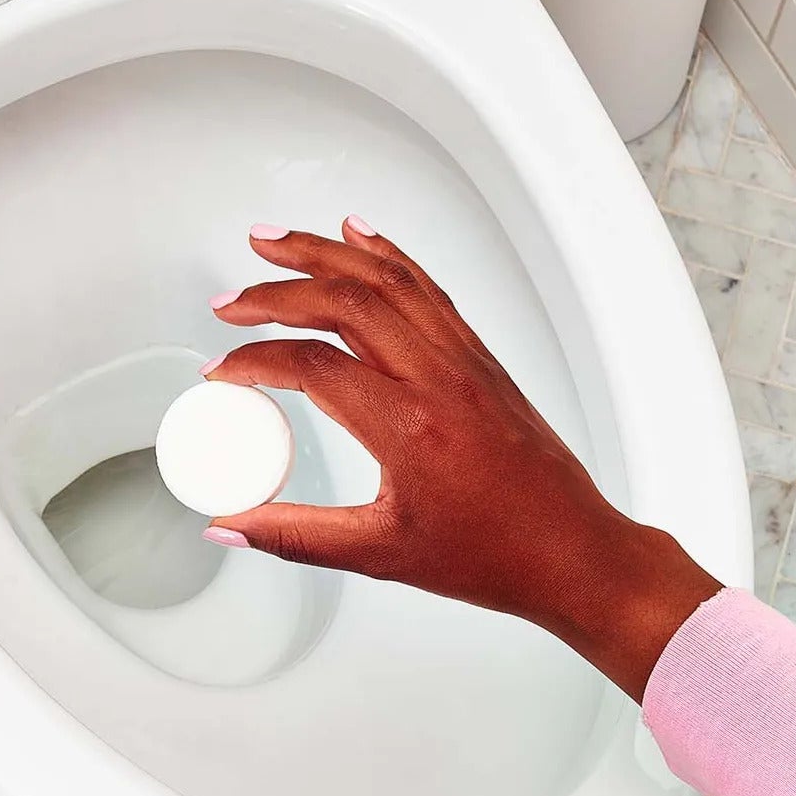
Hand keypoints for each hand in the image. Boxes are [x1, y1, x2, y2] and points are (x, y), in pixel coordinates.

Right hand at [203, 219, 722, 701]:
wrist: (572, 551)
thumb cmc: (494, 557)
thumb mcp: (379, 556)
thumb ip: (295, 536)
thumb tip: (231, 526)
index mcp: (408, 427)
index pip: (311, 366)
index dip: (254, 361)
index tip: (223, 371)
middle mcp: (438, 379)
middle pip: (344, 303)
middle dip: (276, 290)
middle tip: (231, 298)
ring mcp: (464, 361)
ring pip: (386, 281)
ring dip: (324, 254)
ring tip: (275, 240)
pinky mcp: (482, 359)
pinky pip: (428, 290)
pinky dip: (388, 257)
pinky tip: (360, 239)